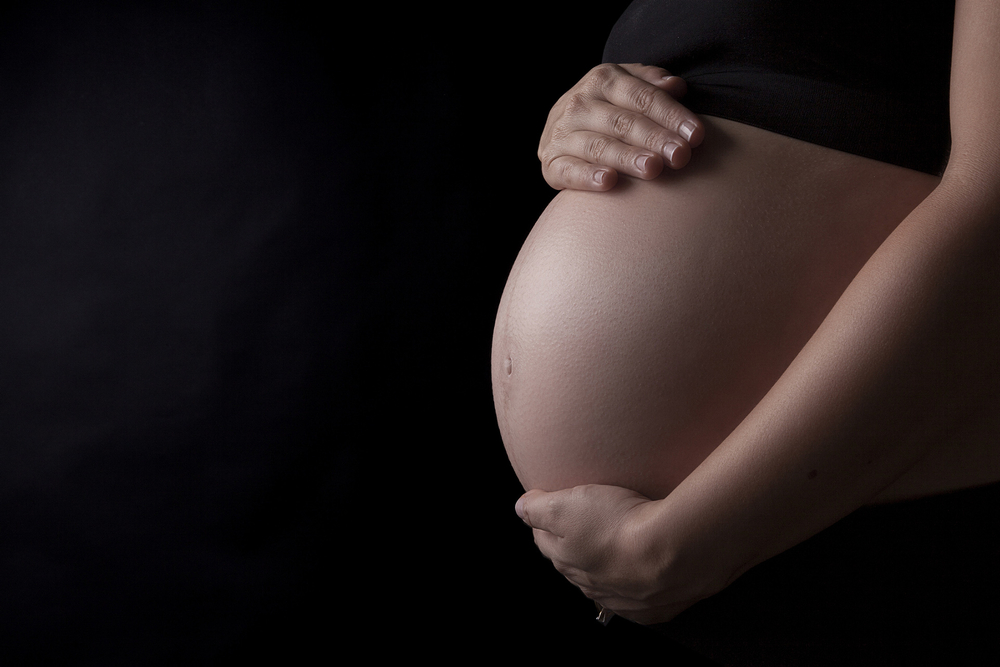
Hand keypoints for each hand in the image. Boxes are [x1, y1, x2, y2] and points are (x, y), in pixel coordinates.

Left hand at [515, 484, 712, 624]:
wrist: (672, 552)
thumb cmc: (618, 525)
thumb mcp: (565, 504)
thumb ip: (537, 507)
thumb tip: (521, 508)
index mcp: (565, 560)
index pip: (544, 540)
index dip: (547, 520)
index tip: (554, 504)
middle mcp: (590, 585)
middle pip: (575, 563)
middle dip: (576, 544)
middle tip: (589, 522)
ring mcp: (622, 600)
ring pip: (606, 581)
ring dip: (609, 565)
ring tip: (621, 545)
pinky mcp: (653, 609)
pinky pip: (639, 598)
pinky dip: (638, 585)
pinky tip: (645, 572)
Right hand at [538, 63, 704, 190]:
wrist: (561, 130)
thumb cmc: (608, 110)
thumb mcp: (627, 89)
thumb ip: (651, 85)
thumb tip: (676, 86)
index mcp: (602, 79)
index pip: (642, 97)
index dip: (671, 115)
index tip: (697, 135)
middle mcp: (579, 103)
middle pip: (622, 121)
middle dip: (654, 138)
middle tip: (680, 155)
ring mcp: (562, 133)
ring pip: (598, 145)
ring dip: (626, 157)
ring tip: (652, 168)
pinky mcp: (550, 163)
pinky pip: (568, 170)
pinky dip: (587, 176)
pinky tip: (609, 182)